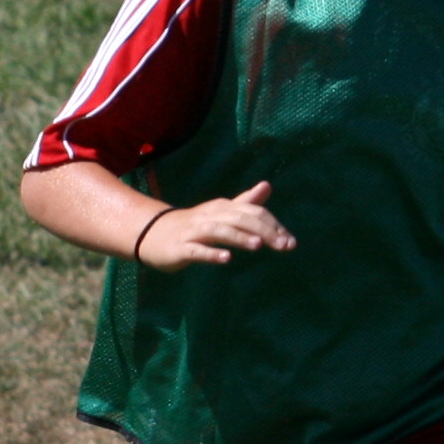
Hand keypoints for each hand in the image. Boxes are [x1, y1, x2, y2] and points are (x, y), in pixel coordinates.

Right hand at [135, 181, 292, 268]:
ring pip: (220, 231)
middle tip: (284, 245)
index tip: (290, 241)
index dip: (273, 225)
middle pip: (240, 219)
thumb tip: (267, 186)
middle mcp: (211, 216)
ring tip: (258, 245)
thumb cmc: (194, 226)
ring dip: (239, 237)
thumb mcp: (221, 213)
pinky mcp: (181, 248)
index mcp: (223, 208)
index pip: (253, 212)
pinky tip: (226, 258)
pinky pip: (197, 250)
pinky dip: (211, 253)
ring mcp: (195, 232)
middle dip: (264, 232)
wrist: (153, 234)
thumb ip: (245, 202)